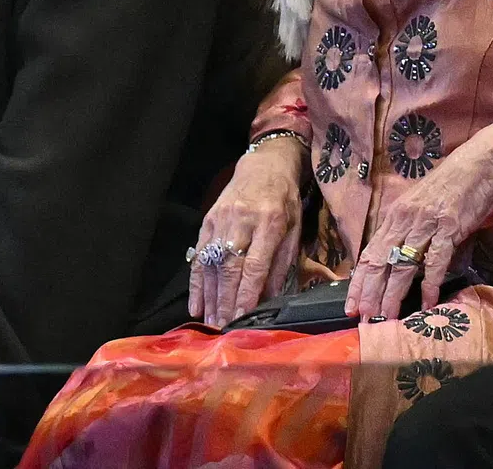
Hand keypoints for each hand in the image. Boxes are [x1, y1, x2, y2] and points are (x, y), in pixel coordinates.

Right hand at [189, 136, 307, 327]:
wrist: (266, 165)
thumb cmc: (285, 199)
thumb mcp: (295, 226)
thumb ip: (283, 261)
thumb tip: (271, 297)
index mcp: (270, 221)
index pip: (256, 263)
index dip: (248, 292)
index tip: (243, 317)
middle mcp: (243, 220)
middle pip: (231, 267)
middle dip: (226, 300)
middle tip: (224, 327)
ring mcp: (221, 219)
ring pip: (212, 264)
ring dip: (210, 297)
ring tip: (212, 322)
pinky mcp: (208, 220)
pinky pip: (199, 256)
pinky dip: (197, 283)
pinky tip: (197, 304)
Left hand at [344, 117, 492, 320]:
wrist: (485, 159)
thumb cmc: (457, 180)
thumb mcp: (424, 202)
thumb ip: (411, 226)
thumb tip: (401, 255)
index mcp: (397, 212)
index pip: (370, 252)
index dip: (360, 282)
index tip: (352, 306)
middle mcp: (406, 217)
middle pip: (381, 262)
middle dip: (370, 294)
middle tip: (365, 319)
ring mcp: (427, 222)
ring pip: (402, 265)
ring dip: (393, 295)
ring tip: (388, 318)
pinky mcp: (449, 226)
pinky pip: (434, 261)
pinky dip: (429, 285)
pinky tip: (426, 303)